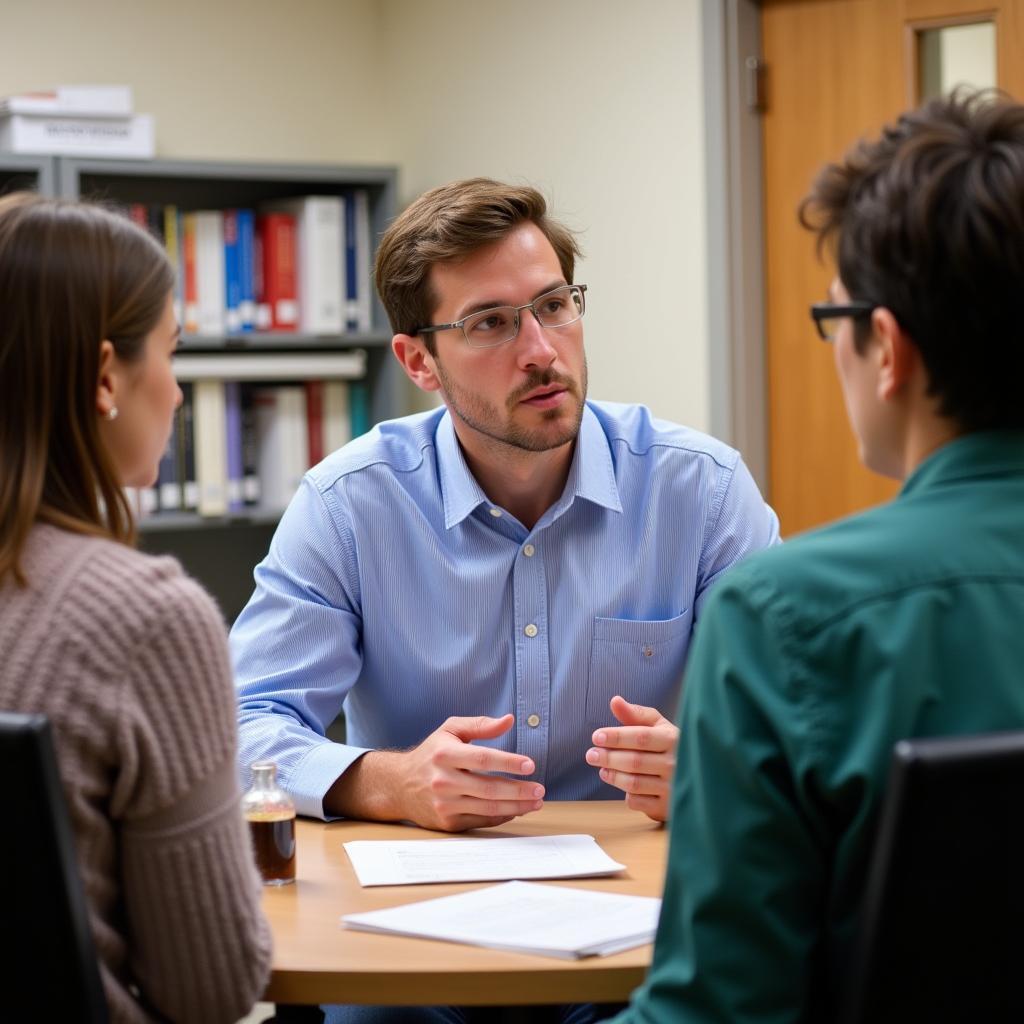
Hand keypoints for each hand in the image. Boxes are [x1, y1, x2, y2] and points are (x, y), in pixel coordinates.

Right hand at [329, 714, 543, 831]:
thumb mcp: (451, 730)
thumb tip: (509, 720)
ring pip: (487, 807)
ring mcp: (444, 804)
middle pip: (488, 788)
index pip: (482, 759)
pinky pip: (481, 820)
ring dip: (516, 806)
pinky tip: (516, 809)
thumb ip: (480, 724)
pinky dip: (501, 816)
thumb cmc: (431, 753)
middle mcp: (443, 781)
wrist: (399, 785)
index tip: (530, 765)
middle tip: (540, 789)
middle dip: (519, 790)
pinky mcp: (447, 822)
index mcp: (445, 754)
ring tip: (536, 801)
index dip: (508, 762)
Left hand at [586, 695, 677, 821]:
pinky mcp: (666, 807)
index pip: (641, 737)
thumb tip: (615, 700)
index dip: (616, 737)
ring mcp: (673, 788)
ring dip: (613, 776)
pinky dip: (626, 794)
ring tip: (602, 769)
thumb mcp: (659, 727)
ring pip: (634, 783)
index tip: (596, 736)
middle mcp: (676, 764)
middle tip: (591, 755)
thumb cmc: (671, 747)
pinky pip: (638, 802)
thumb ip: (636, 714)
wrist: (698, 776)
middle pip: (634, 761)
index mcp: (674, 739)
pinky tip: (621, 785)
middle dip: (608, 757)